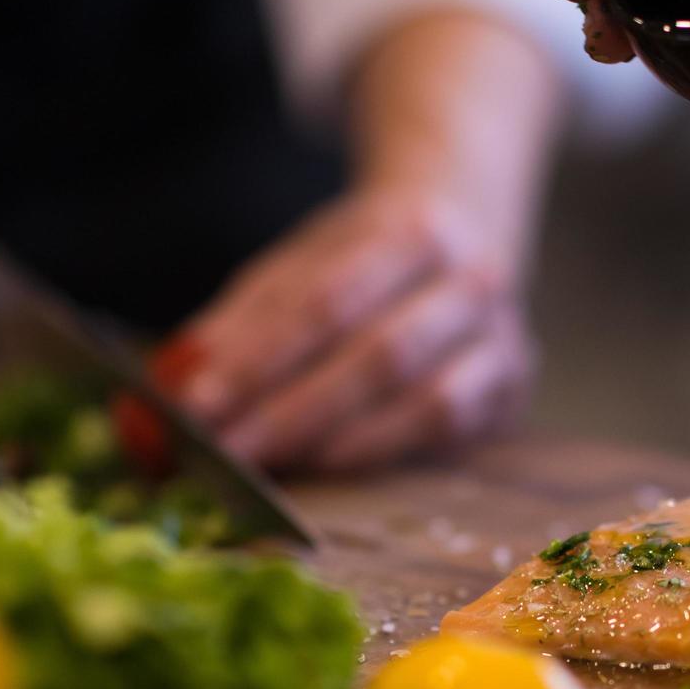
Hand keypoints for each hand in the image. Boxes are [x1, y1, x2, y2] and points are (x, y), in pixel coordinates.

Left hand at [162, 188, 534, 473]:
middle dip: (289, 410)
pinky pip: (449, 428)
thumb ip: (246, 316)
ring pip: (421, 398)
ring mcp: (502, 333)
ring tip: (265, 463)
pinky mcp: (511, 384)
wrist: (465, 228)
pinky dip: (383, 448)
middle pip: (376, 354)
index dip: (258, 357)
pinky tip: (328, 462)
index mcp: (412, 226)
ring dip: (334, 438)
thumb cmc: (365, 254)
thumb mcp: (303, 259)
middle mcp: (472, 277)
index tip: (196, 403)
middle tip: (223, 449)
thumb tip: (178, 376)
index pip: (324, 300)